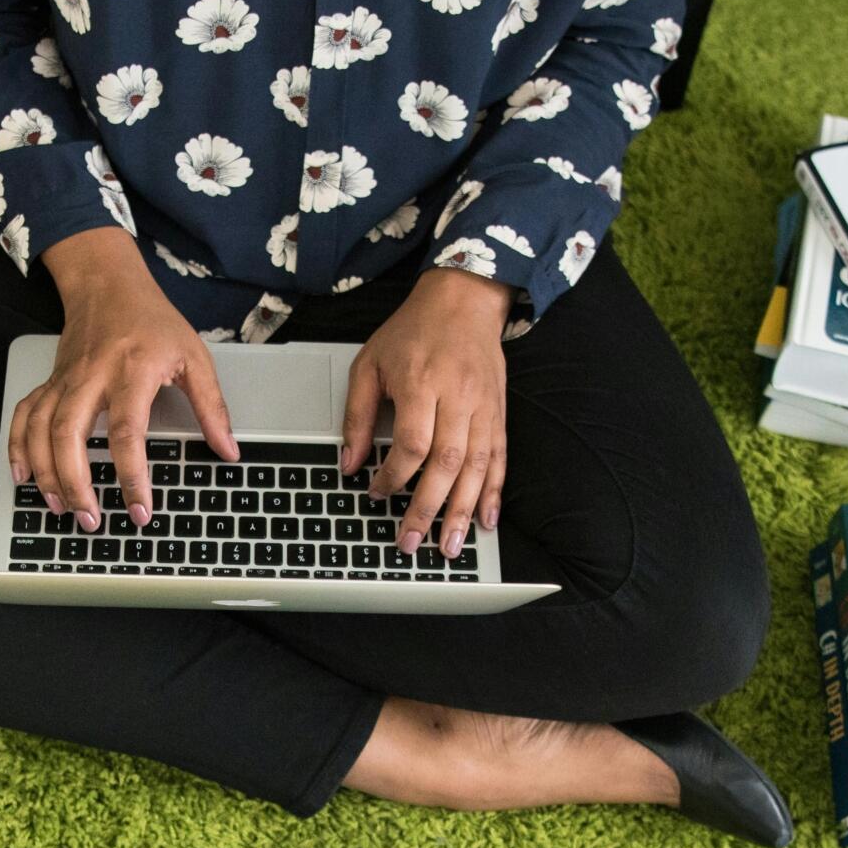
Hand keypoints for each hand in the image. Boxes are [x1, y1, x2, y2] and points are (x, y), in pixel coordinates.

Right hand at [11, 228, 238, 531]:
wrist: (108, 284)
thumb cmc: (153, 321)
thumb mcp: (194, 356)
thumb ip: (212, 406)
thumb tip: (228, 450)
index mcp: (131, 370)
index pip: (126, 432)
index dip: (131, 475)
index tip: (139, 508)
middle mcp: (91, 376)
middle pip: (70, 436)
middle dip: (76, 484)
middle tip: (91, 520)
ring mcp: (65, 380)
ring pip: (41, 431)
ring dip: (46, 474)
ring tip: (61, 509)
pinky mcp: (50, 383)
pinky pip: (24, 416)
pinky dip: (18, 447)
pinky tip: (23, 477)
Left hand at [342, 267, 512, 556]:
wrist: (464, 300)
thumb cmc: (413, 332)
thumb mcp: (369, 364)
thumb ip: (357, 415)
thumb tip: (348, 463)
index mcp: (420, 382)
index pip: (411, 444)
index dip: (393, 476)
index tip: (377, 493)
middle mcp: (457, 397)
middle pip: (446, 463)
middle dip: (427, 509)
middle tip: (410, 542)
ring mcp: (483, 407)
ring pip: (476, 468)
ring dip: (462, 512)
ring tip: (448, 546)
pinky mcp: (498, 413)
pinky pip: (499, 458)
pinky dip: (493, 493)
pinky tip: (485, 521)